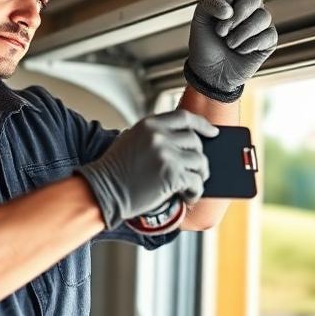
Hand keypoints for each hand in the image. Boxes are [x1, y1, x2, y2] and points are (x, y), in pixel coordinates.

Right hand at [75, 109, 218, 229]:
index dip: (202, 124)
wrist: (102, 191)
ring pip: (200, 162)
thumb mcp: (132, 141)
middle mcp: (159, 136)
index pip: (184, 117)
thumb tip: (186, 146)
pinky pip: (195, 181)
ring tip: (190, 187)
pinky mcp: (171, 175)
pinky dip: (195, 192)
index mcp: (149, 124)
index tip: (213, 132)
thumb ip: (155, 137)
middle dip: (199, 158)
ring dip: (199, 176)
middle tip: (196, 171)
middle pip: (195, 141)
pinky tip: (188, 197)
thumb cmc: (115, 172)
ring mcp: (166, 154)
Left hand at [185, 0, 277, 101]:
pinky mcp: (269, 39)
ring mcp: (260, 22)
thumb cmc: (205, 44)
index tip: (218, 13)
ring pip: (263, 16)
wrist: (210, 72)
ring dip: (241, 33)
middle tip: (221, 31)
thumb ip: (210, 4)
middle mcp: (247, 7)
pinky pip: (268, 34)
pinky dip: (250, 45)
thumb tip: (229, 9)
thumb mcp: (199, 20)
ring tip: (229, 44)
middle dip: (237, 15)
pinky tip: (241, 50)